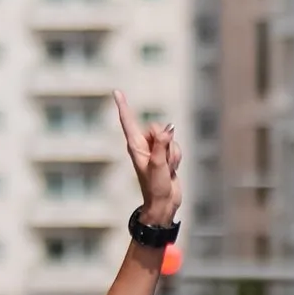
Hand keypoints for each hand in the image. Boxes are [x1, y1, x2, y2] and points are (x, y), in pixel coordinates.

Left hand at [115, 90, 182, 226]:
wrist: (164, 203)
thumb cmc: (156, 187)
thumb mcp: (158, 166)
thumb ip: (162, 145)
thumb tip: (167, 129)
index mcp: (135, 146)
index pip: (128, 121)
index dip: (123, 105)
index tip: (116, 91)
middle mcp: (143, 145)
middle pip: (158, 127)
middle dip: (166, 142)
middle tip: (162, 161)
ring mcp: (155, 150)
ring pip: (170, 138)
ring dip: (172, 154)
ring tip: (166, 169)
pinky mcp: (165, 154)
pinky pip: (176, 147)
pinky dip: (177, 158)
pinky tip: (172, 169)